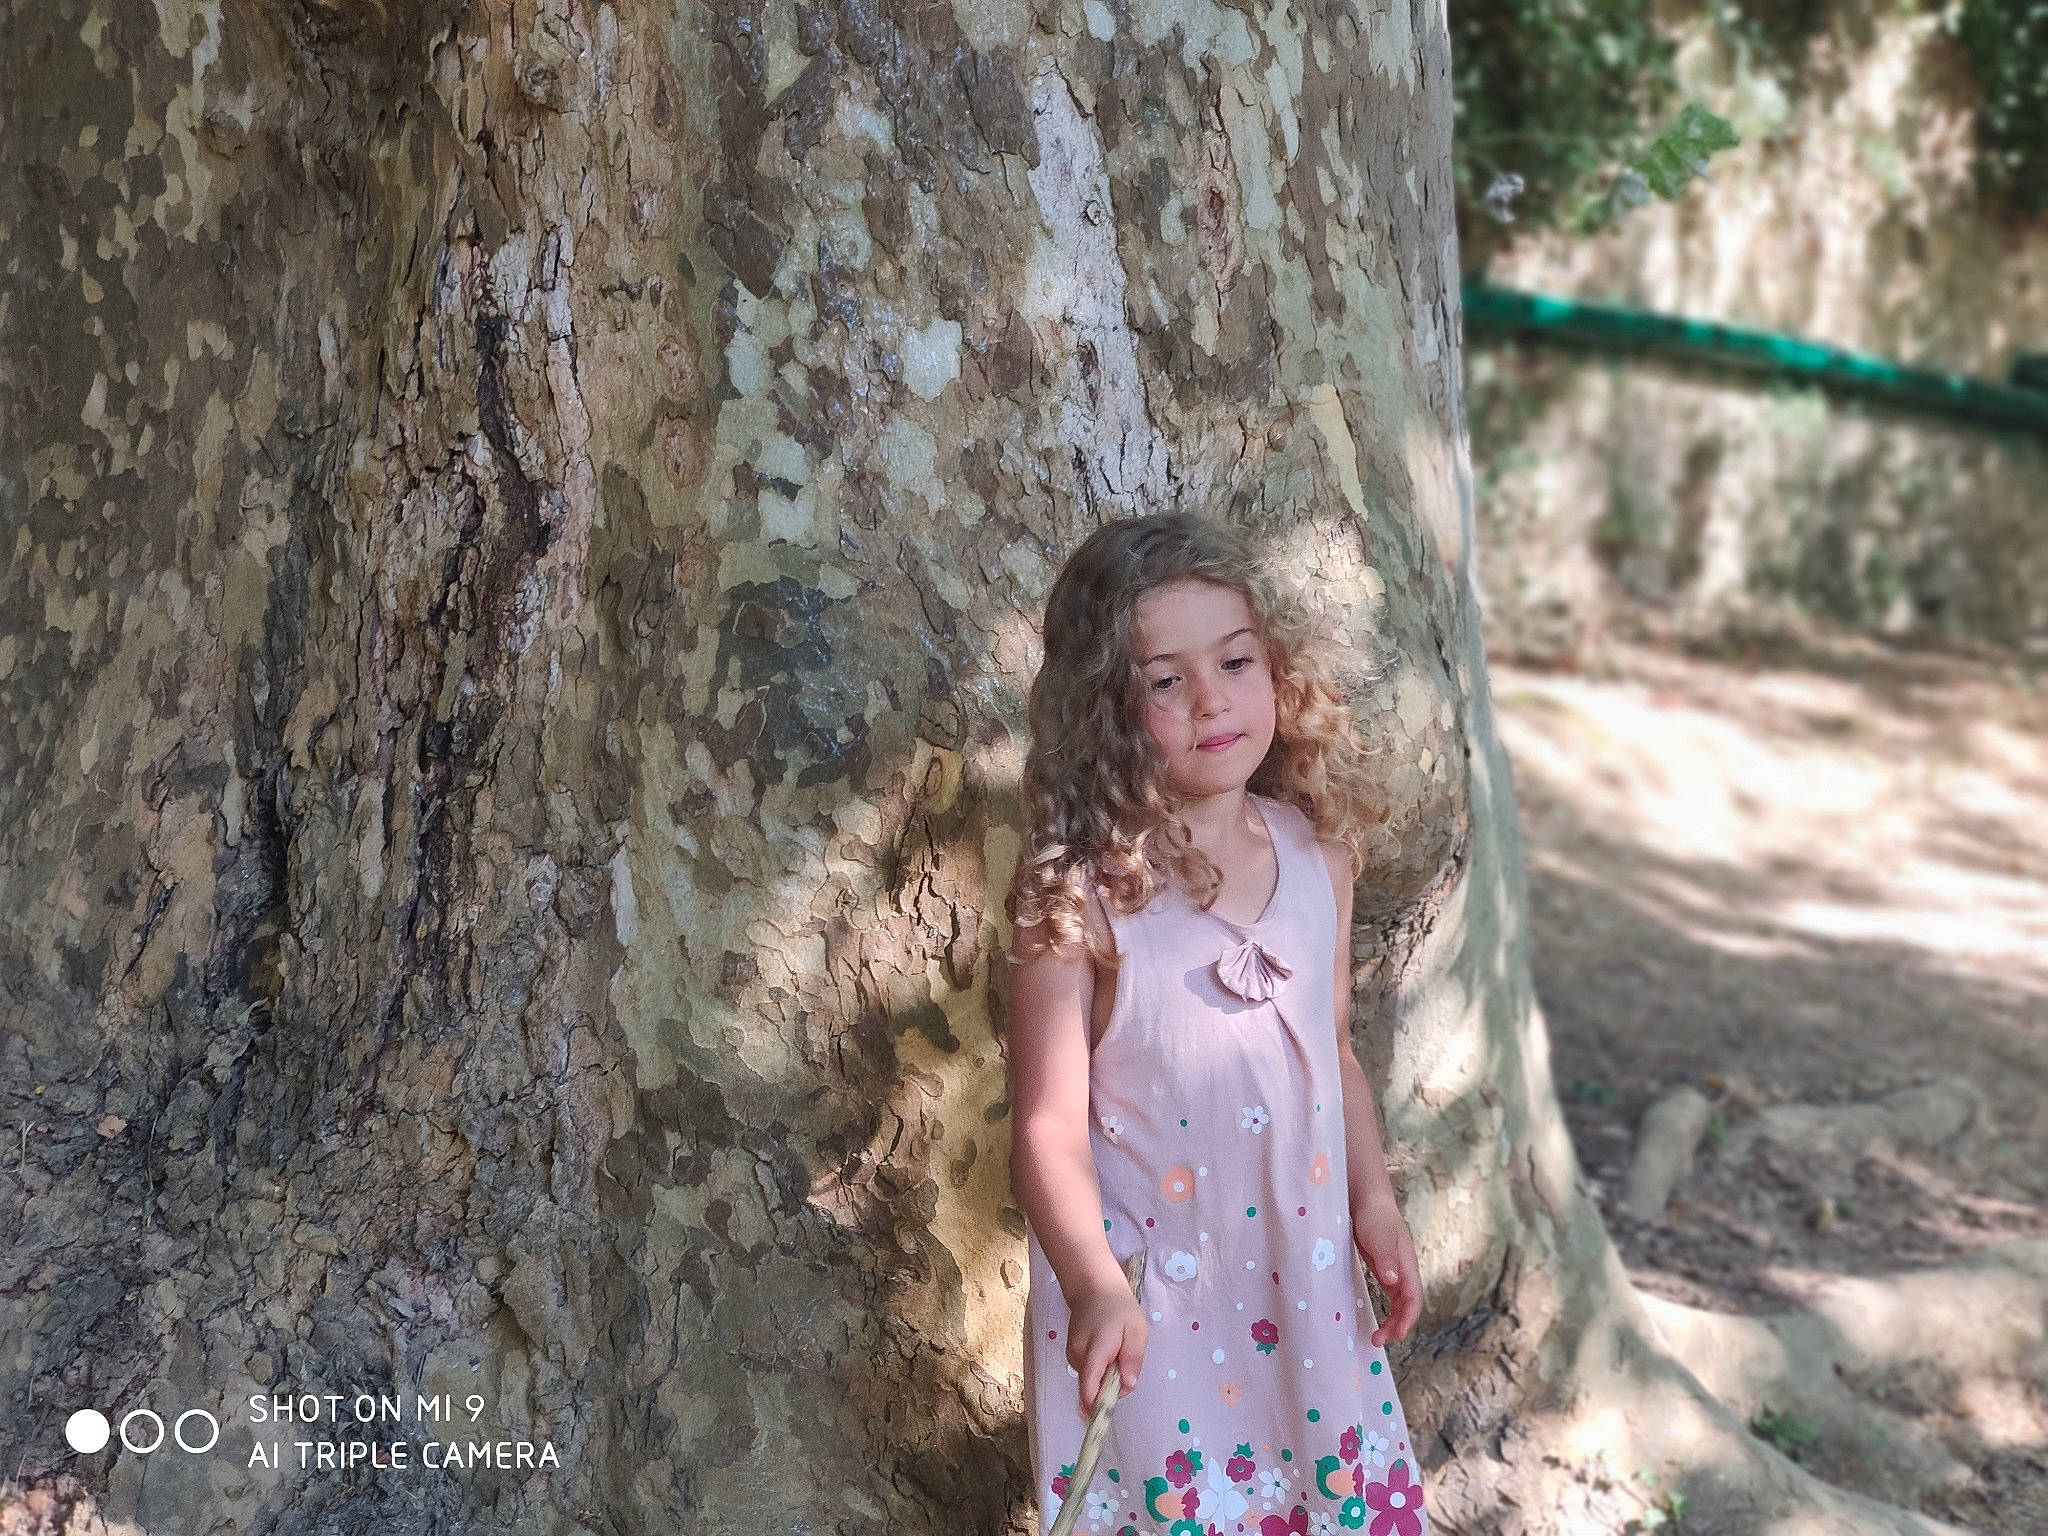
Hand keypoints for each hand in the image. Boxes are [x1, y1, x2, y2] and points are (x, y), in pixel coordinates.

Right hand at [1064, 1270, 1148, 1419]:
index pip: (1090, 1386)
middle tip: (1126, 1366)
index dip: (1095, 1406)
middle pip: (1092, 1388)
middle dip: (1110, 1389)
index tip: (1103, 1420)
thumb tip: (1126, 1386)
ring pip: (1092, 1381)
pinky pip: (1089, 1373)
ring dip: (1107, 1378)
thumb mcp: (1136, 1331)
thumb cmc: (1119, 1308)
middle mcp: (1078, 1356)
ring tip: (1119, 1352)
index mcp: (1096, 1350)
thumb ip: (1132, 1359)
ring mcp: (1073, 1355)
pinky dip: (1101, 1370)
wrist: (1094, 1287)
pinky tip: (1109, 1351)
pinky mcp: (1072, 1354)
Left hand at [1351, 1193, 1422, 1345]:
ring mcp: (1395, 1271)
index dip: (1408, 1319)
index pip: (1414, 1299)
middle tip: (1379, 1340)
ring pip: (1400, 1303)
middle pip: (1408, 1305)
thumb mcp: (1379, 1236)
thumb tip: (1394, 1280)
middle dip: (1398, 1325)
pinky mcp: (1384, 1268)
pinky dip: (1387, 1310)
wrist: (1367, 1199)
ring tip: (1377, 1336)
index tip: (1396, 1334)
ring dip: (1392, 1320)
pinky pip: (1390, 1296)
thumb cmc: (1375, 1216)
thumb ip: (1386, 1258)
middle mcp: (1405, 1271)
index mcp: (1408, 1265)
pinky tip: (1378, 1319)